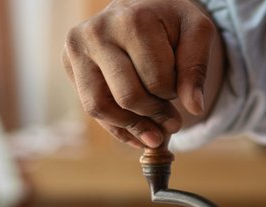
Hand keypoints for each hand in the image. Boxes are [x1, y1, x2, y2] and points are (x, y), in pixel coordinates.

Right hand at [62, 0, 218, 147]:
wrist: (140, 5)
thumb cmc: (170, 21)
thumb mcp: (196, 32)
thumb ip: (197, 68)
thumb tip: (194, 108)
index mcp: (132, 21)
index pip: (157, 81)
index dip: (173, 93)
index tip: (179, 88)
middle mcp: (97, 32)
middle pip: (129, 98)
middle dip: (155, 114)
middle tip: (173, 120)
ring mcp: (77, 48)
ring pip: (101, 108)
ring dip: (133, 127)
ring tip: (156, 134)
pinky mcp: (69, 63)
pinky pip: (91, 110)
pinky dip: (118, 129)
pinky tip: (138, 135)